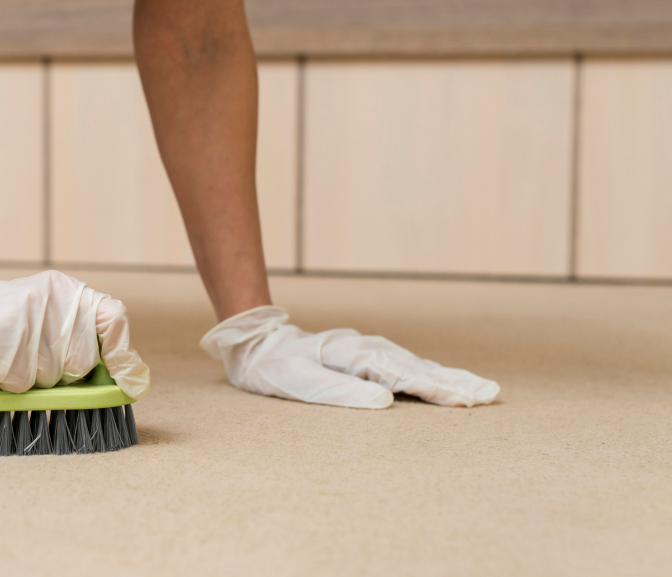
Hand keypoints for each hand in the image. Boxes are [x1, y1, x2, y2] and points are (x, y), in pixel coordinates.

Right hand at [0, 262, 149, 399]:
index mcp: (65, 291)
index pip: (112, 318)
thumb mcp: (43, 319)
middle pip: (82, 361)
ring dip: (29, 381)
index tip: (128, 384)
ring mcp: (24, 318)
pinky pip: (19, 384)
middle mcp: (50, 299)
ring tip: (7, 359)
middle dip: (62, 376)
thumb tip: (125, 379)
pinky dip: (5, 385)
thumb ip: (79, 339)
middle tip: (33, 362)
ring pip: (50, 378)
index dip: (123, 355)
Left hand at [200, 306, 497, 407]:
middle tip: (491, 393)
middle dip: (454, 381)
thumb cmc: (275, 368)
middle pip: (417, 366)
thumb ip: (341, 392)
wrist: (255, 344)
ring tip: (477, 388)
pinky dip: (425, 374)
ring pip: (413, 364)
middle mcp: (365, 349)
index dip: (437, 389)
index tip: (468, 401)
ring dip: (445, 377)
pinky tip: (438, 381)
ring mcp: (365, 350)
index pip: (404, 375)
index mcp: (355, 355)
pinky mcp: (361, 357)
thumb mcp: (300, 383)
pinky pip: (401, 366)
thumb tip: (385, 402)